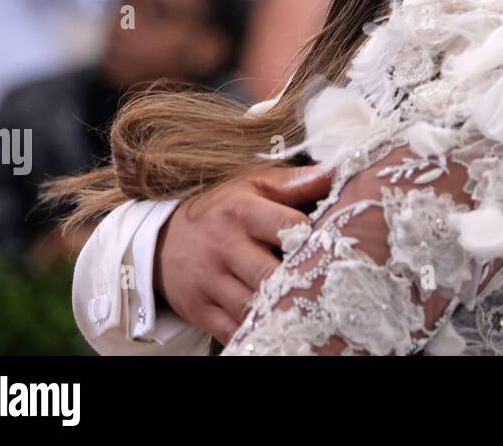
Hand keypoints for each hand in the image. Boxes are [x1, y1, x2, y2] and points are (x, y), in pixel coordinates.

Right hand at [155, 162, 333, 343]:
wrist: (162, 239)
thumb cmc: (222, 209)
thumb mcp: (254, 184)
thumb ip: (297, 182)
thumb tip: (340, 170)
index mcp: (242, 211)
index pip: (287, 227)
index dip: (314, 238)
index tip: (335, 244)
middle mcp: (224, 247)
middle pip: (270, 275)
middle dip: (300, 282)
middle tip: (328, 286)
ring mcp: (209, 282)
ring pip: (252, 307)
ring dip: (281, 311)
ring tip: (310, 309)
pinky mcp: (200, 310)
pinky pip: (233, 331)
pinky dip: (257, 332)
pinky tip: (279, 326)